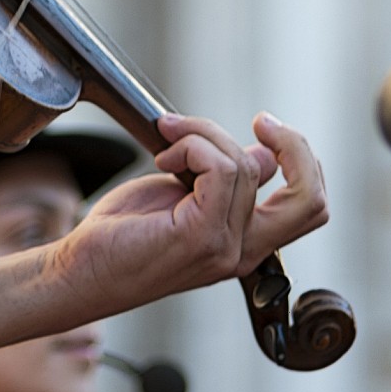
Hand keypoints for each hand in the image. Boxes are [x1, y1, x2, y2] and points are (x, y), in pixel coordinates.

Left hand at [48, 112, 328, 315]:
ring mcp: (226, 247)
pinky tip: (162, 156)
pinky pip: (219, 168)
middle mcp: (243, 250)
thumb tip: (265, 154)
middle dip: (297, 146)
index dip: (301, 158)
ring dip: (203, 134)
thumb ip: (227, 179)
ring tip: (168, 140)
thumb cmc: (121, 235)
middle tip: (262, 121)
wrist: (79, 270)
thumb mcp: (183, 195)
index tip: (265, 128)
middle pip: (311, 199)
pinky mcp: (201, 236)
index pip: (310, 206)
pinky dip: (191, 144)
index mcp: (245, 242)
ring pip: (245, 165)